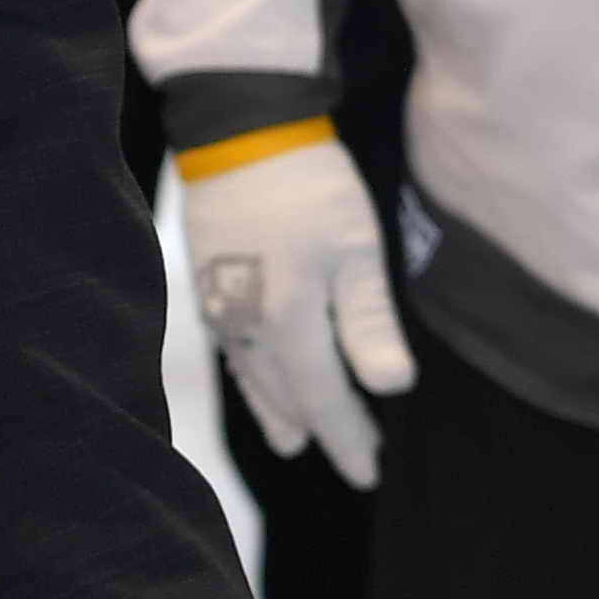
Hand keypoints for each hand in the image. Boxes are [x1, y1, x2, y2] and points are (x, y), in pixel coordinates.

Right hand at [183, 135, 408, 484]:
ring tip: (293, 442)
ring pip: (253, 377)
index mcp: (287, 322)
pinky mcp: (206, 281)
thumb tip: (393, 388)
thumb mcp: (354, 250)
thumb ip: (369, 324)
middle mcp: (246, 326)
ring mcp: (220, 305)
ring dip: (278, 410)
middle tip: (354, 460)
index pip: (323, 400)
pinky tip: (255, 376)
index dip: (347, 438)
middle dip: (321, 429)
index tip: (370, 472)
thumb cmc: (308, 184)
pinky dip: (250, 376)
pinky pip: (232, 349)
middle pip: (286, 395)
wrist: (238, 126)